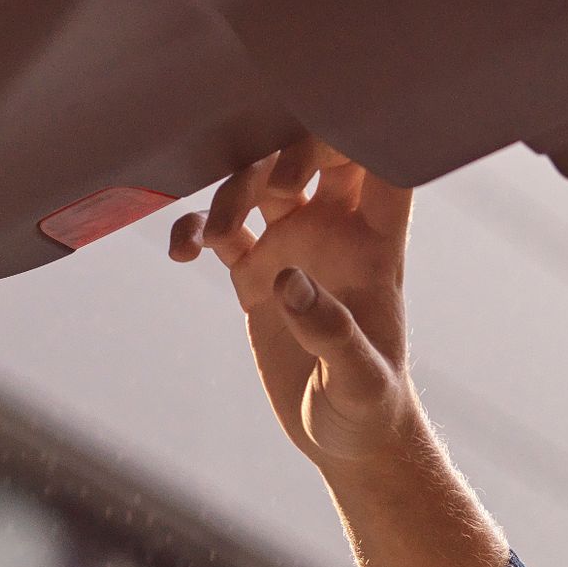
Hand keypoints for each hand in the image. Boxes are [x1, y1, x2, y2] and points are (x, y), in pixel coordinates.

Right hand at [169, 138, 419, 478]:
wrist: (345, 437)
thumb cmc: (370, 408)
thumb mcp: (358, 381)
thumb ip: (331, 332)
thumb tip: (289, 280)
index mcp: (376, 247)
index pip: (385, 169)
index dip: (364, 136)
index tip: (330, 129)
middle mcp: (336, 235)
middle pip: (316, 156)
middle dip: (290, 150)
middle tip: (271, 188)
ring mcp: (294, 249)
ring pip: (260, 183)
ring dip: (232, 190)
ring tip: (212, 238)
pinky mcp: (256, 274)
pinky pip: (220, 230)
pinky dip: (196, 228)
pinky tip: (182, 253)